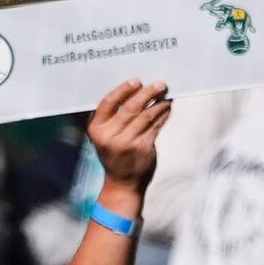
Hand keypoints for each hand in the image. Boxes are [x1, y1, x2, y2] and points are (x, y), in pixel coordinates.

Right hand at [87, 80, 170, 198]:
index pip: (108, 103)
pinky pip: (155, 126)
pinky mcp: (142, 149)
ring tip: (166, 94)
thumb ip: (111, 117)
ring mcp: (127, 143)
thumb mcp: (103, 136)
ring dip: (159, 103)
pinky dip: (163, 115)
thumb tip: (134, 90)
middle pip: (130, 108)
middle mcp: (110, 136)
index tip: (136, 81)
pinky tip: (167, 108)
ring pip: (146, 116)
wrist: (122, 184)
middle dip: (147, 93)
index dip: (123, 90)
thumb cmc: (114, 155)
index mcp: (96, 130)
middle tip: (159, 84)